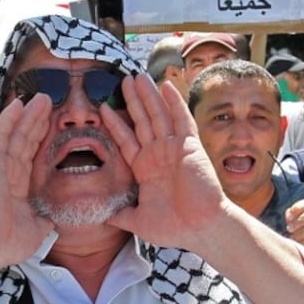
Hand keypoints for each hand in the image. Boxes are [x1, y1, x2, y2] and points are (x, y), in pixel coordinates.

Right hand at [0, 96, 54, 269]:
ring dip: (28, 115)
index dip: (40, 136)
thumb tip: (50, 222)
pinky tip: (18, 104)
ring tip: (42, 97)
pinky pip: (0, 137)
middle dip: (37, 120)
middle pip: (25, 139)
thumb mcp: (36, 230)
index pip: (31, 154)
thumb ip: (42, 221)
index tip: (51, 121)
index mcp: (18, 184)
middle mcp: (8, 171)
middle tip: (49, 101)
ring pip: (15, 134)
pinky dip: (9, 119)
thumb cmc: (8, 241)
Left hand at [102, 75, 228, 251]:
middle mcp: (158, 154)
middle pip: (141, 120)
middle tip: (123, 79)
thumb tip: (103, 219)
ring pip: (158, 115)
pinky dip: (174, 102)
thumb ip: (121, 216)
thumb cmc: (175, 227)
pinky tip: (166, 86)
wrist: (201, 228)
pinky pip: (181, 120)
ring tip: (137, 75)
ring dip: (148, 95)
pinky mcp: (190, 146)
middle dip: (132, 100)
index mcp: (145, 168)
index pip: (126, 140)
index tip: (102, 108)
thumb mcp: (139, 221)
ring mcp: (174, 148)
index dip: (115, 124)